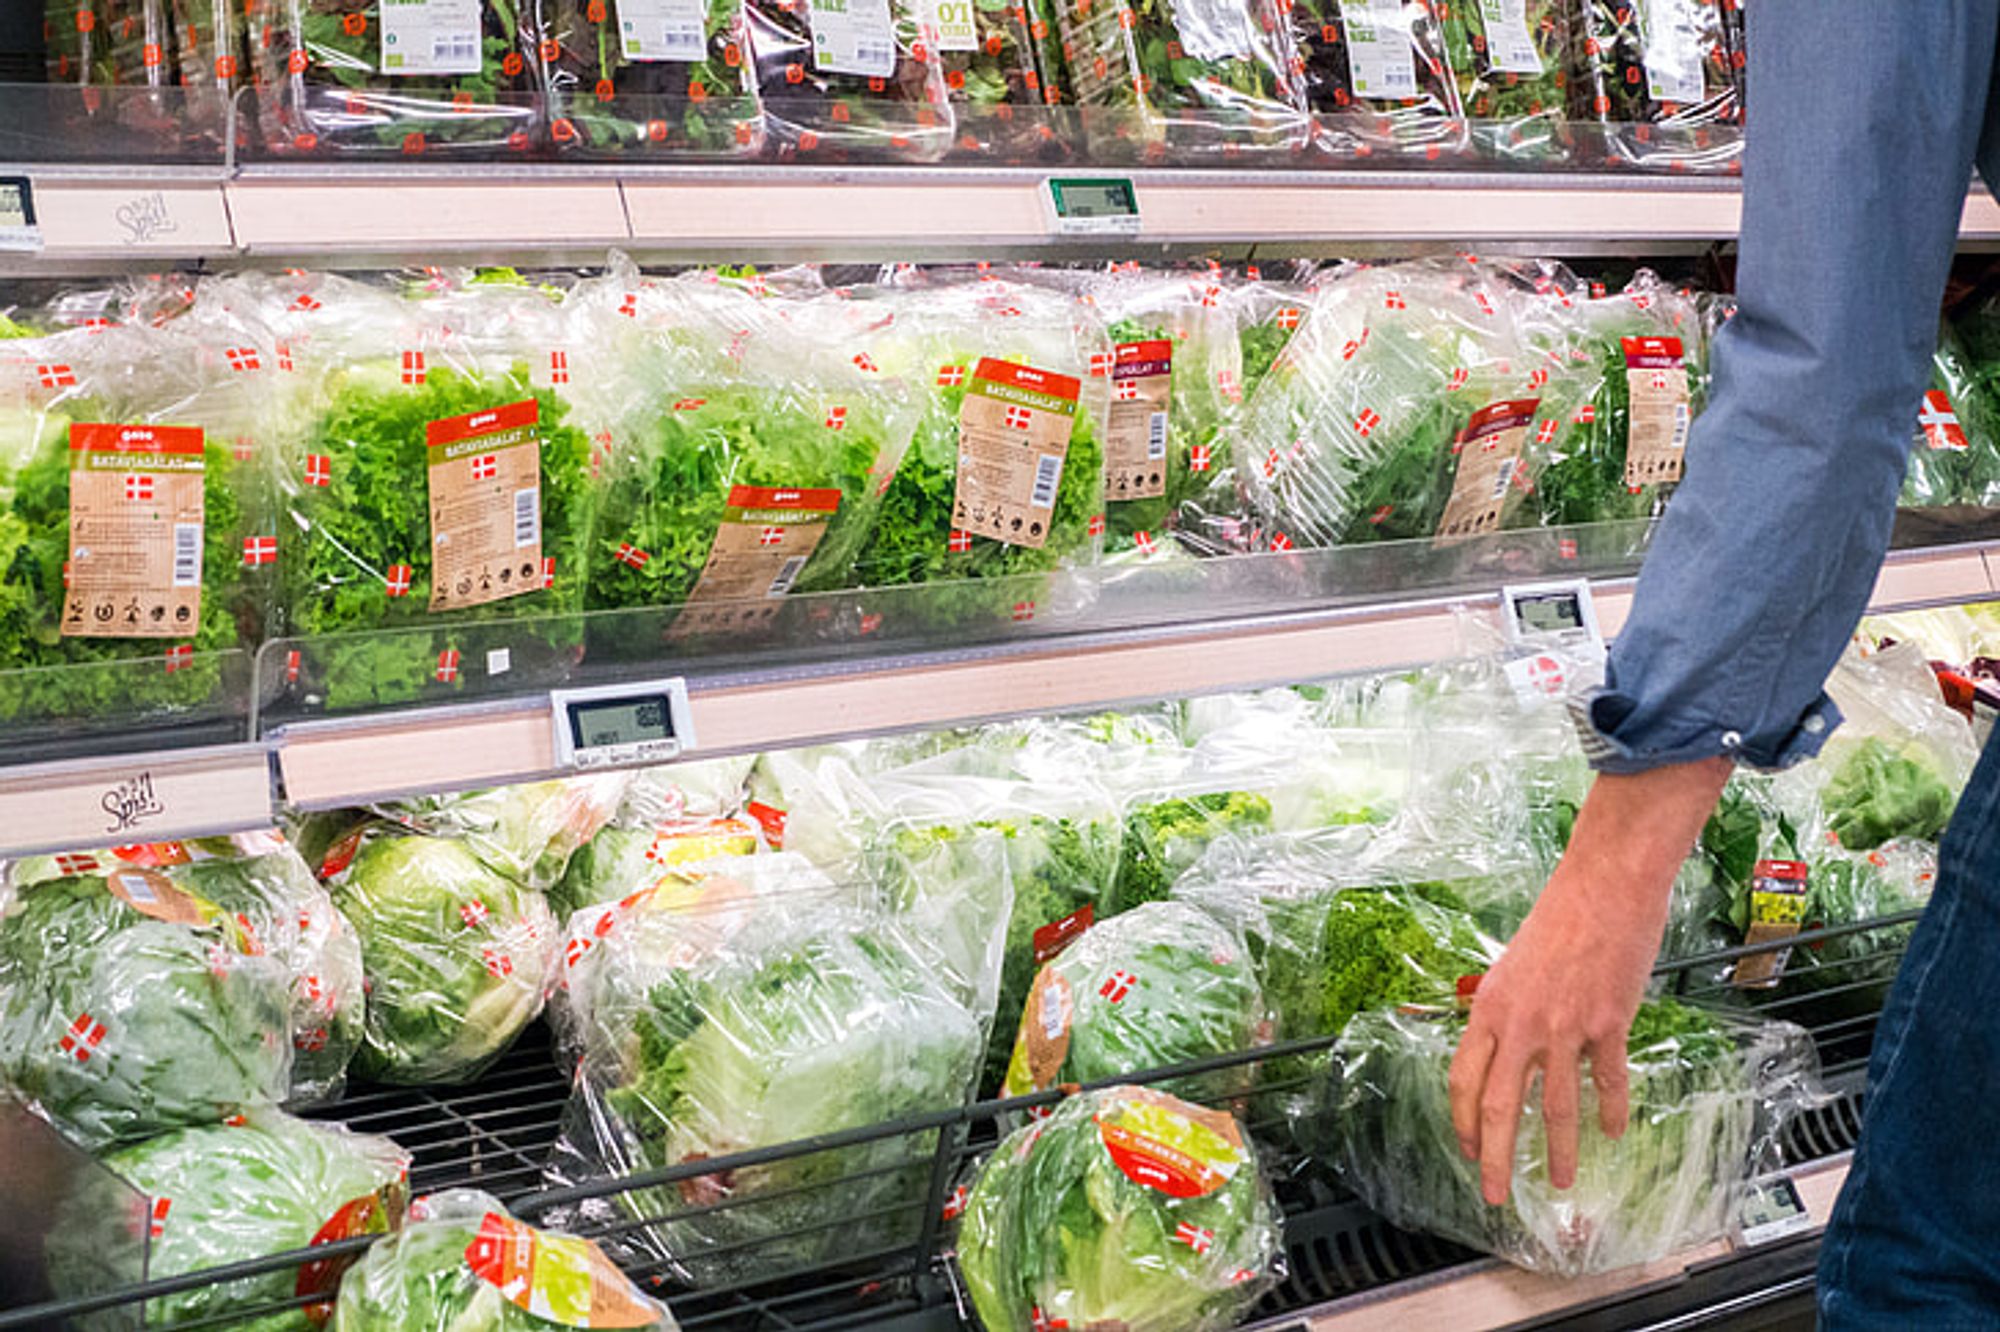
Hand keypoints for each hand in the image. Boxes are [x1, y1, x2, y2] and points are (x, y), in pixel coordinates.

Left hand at [1448, 757, 1730, 1204]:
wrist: (1603, 886)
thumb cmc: (1557, 919)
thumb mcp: (1513, 965)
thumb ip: (1507, 1011)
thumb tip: (1504, 1051)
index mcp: (1488, 1008)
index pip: (1463, 1080)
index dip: (1463, 1123)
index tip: (1469, 1152)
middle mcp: (1520, 1023)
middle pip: (1498, 1106)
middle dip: (1494, 1159)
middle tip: (1495, 1195)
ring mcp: (1564, 1026)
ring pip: (1555, 1106)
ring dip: (1557, 1152)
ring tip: (1562, 1183)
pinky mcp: (1607, 1024)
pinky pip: (1606, 1080)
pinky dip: (1610, 1111)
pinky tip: (1613, 1133)